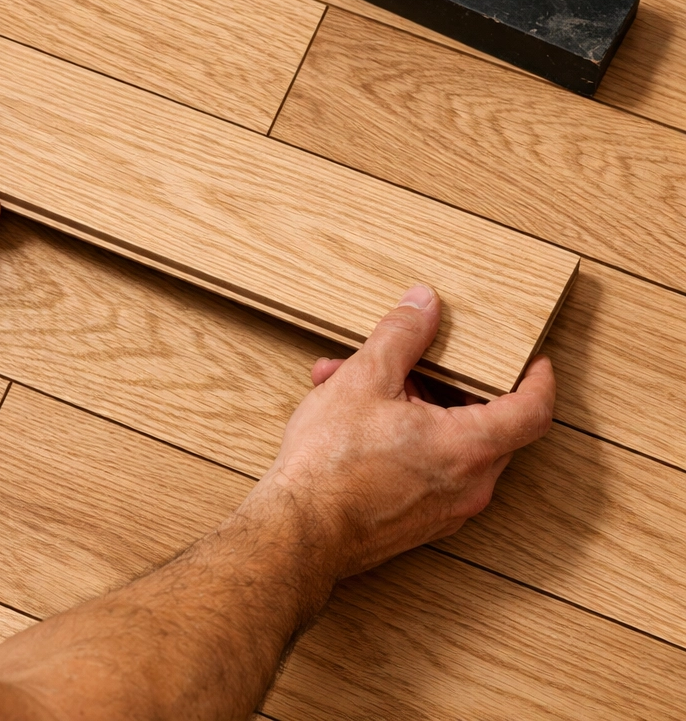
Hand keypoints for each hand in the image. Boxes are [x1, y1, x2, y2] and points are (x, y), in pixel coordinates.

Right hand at [243, 283, 554, 581]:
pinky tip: (348, 416)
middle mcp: (469, 485)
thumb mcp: (364, 379)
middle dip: (439, 380)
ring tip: (350, 383)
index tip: (532, 359)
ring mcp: (445, 508)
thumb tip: (424, 305)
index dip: (538, 378)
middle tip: (405, 359)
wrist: (298, 532)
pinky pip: (426, 467)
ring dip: (407, 404)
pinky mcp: (417, 521)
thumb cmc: (331, 464)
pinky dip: (400, 436)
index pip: (533, 410)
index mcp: (468, 447)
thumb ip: (402, 336)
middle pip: (483, 420)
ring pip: (445, 441)